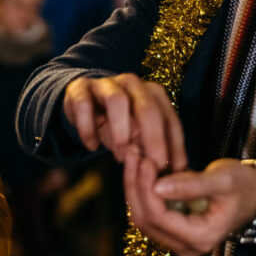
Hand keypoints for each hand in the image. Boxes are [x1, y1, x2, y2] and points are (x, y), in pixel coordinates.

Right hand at [62, 73, 186, 170]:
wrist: (85, 101)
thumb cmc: (120, 122)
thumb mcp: (139, 134)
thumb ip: (154, 147)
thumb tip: (175, 171)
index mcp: (153, 93)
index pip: (169, 118)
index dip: (174, 145)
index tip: (175, 170)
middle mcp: (132, 84)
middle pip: (147, 107)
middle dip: (152, 138)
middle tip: (151, 164)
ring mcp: (106, 84)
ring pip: (117, 100)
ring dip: (120, 131)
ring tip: (120, 155)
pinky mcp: (80, 88)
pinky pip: (84, 105)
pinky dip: (88, 129)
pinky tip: (92, 146)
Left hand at [123, 148, 255, 255]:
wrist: (253, 195)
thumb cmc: (242, 185)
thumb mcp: (222, 180)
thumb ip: (190, 185)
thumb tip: (157, 185)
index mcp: (201, 237)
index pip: (159, 217)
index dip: (145, 188)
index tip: (143, 160)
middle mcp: (187, 248)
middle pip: (146, 221)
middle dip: (135, 187)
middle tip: (133, 155)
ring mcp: (179, 243)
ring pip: (143, 219)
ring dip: (135, 189)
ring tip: (134, 158)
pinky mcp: (173, 233)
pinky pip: (149, 215)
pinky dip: (142, 193)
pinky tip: (140, 170)